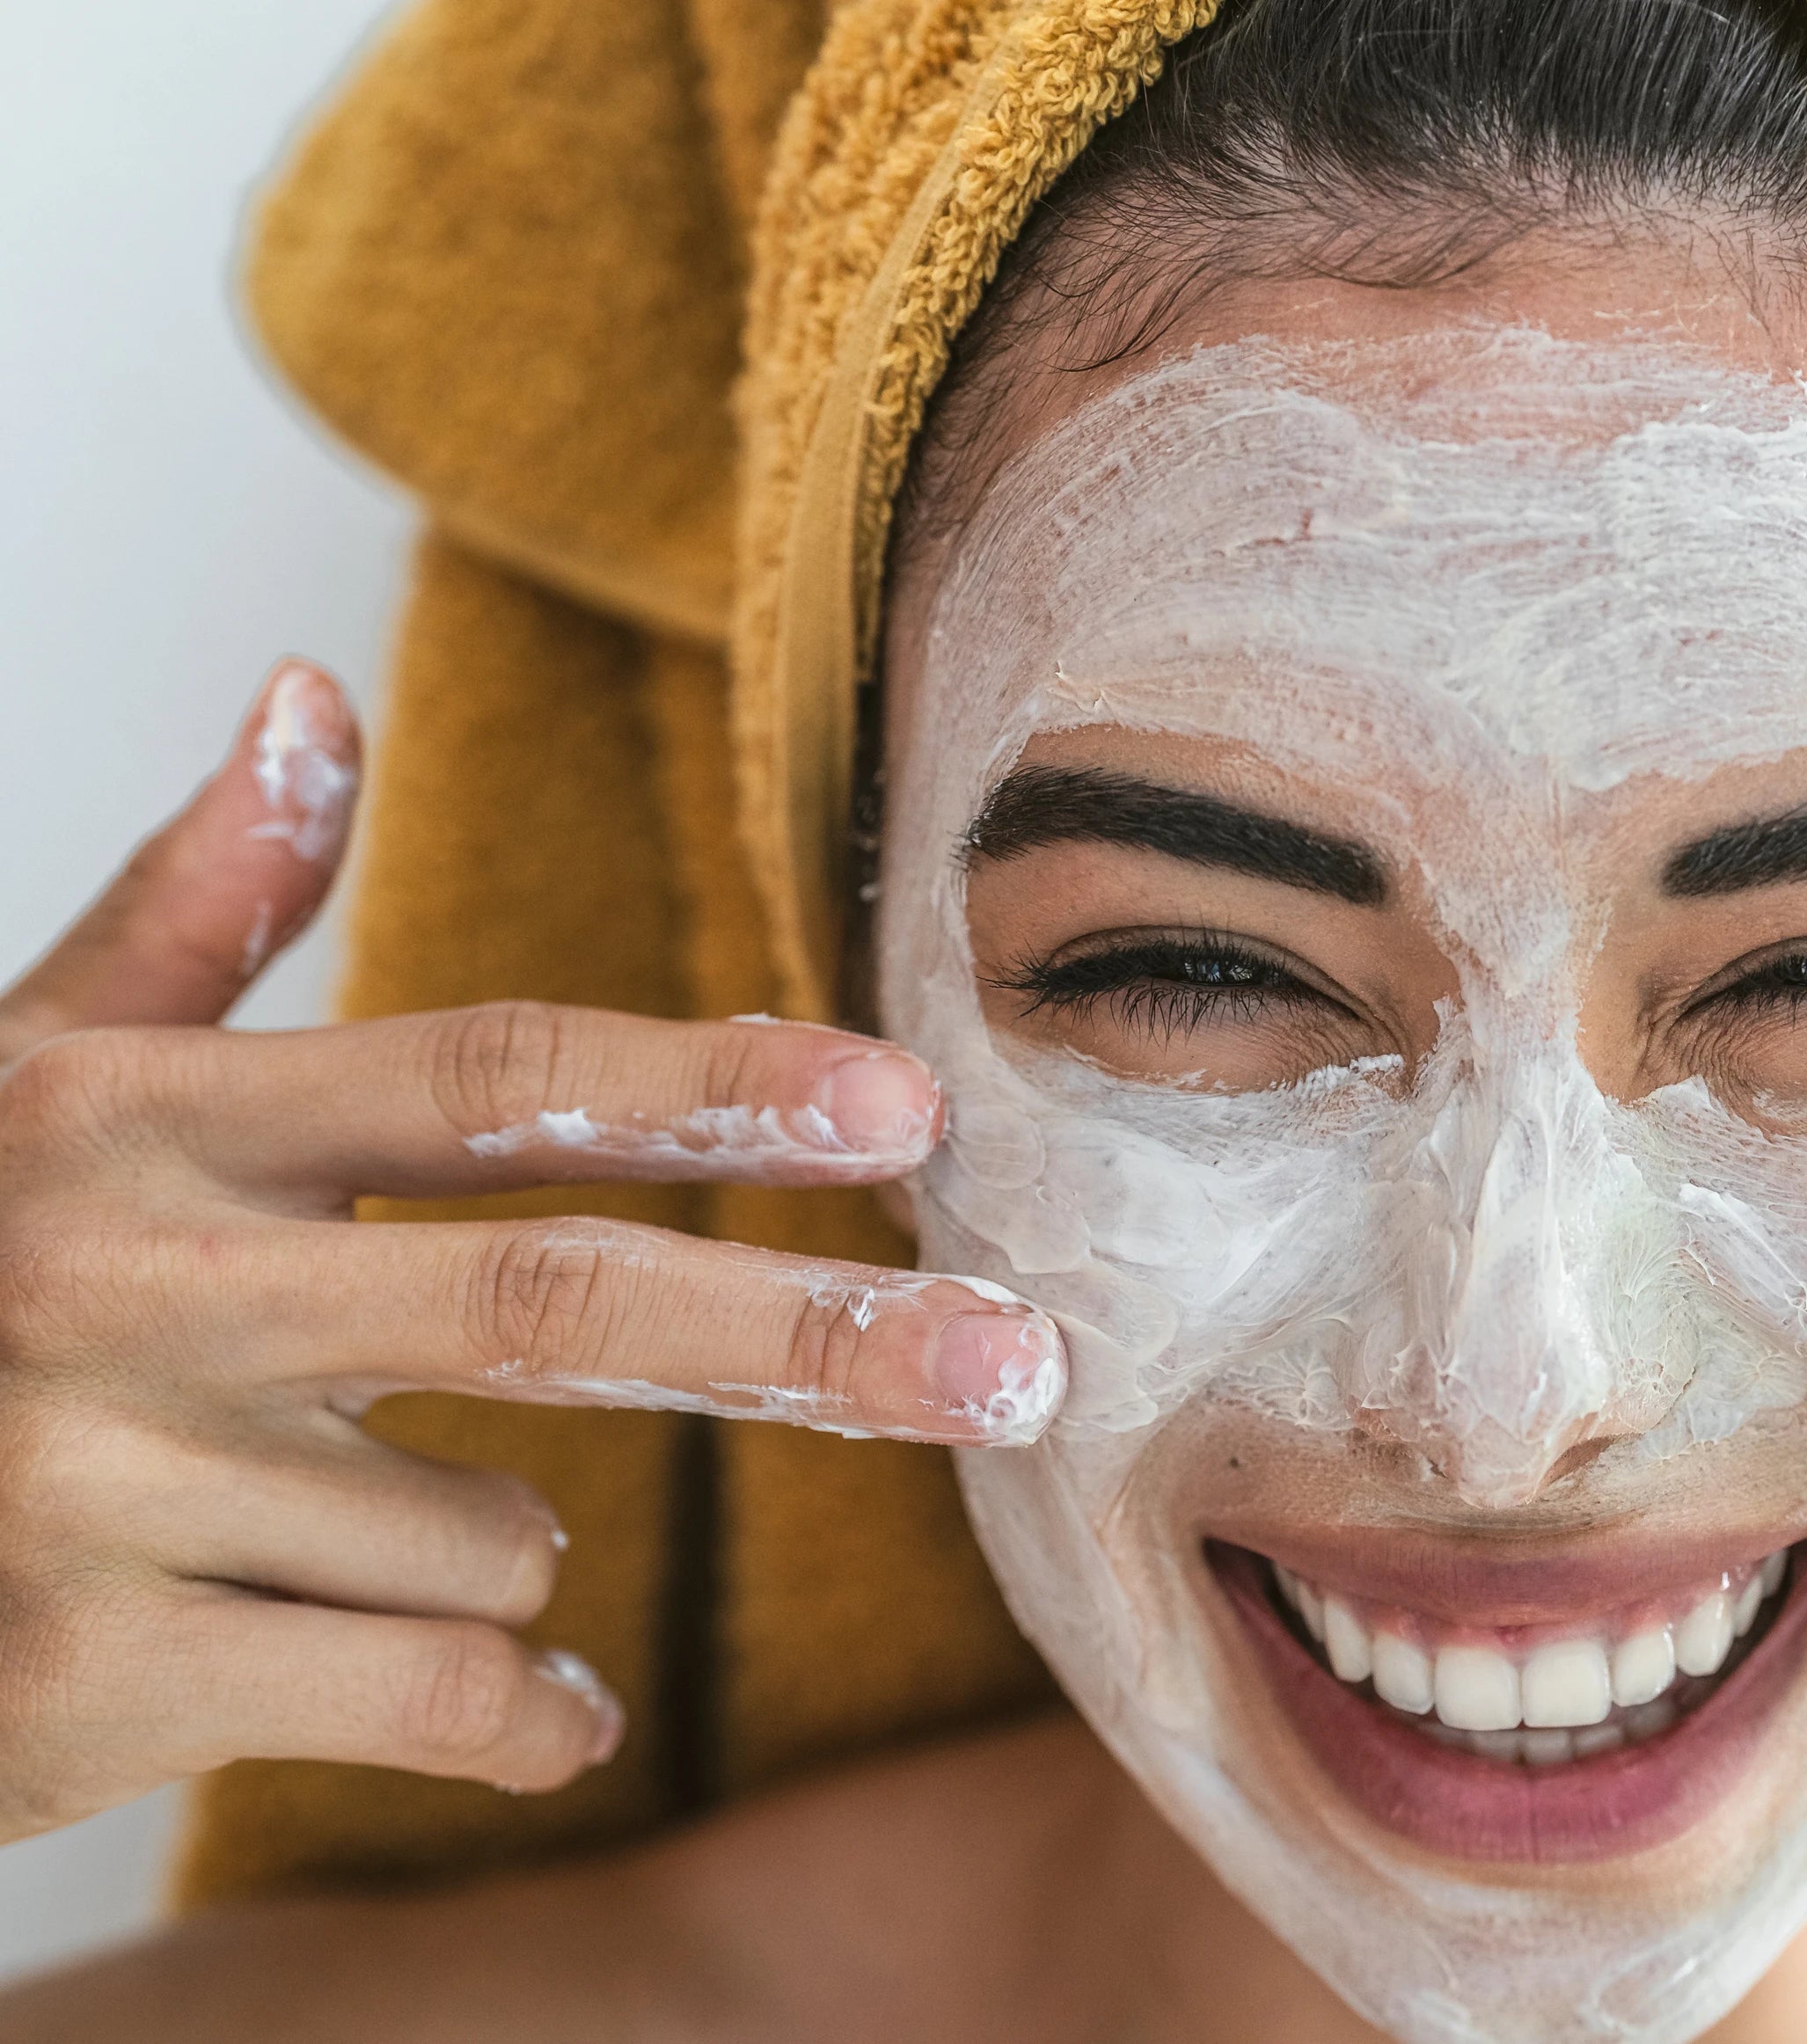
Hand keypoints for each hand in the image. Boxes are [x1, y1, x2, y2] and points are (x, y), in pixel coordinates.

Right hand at [0, 662, 1063, 1842]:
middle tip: (1023, 1361)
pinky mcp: (90, 1682)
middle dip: (812, 1337)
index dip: (704, 1080)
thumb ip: (189, 915)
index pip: (480, 1076)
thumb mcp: (15, 1087)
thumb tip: (309, 696)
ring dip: (499, 1548)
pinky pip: (440, 1698)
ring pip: (495, 1536)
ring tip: (343, 1534)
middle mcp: (129, 1288)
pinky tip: (528, 1708)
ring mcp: (102, 1493)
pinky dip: (530, 1711)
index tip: (900, 1098)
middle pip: (550, 1301)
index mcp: (136, 1121)